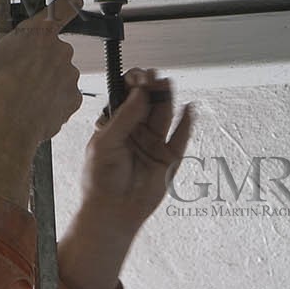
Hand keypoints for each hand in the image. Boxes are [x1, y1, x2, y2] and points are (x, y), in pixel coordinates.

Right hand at [0, 0, 83, 206]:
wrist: (5, 128)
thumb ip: (0, 14)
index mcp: (40, 32)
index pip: (66, 6)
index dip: (69, 2)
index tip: (72, 0)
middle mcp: (61, 49)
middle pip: (56, 47)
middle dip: (43, 57)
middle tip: (22, 72)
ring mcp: (71, 74)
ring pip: (62, 72)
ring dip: (49, 79)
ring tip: (27, 93)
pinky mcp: (75, 97)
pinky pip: (67, 93)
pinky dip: (55, 98)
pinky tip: (37, 105)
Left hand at [80, 67, 193, 229]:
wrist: (113, 211)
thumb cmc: (101, 180)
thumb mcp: (105, 143)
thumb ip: (125, 117)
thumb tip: (139, 92)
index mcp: (116, 125)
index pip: (128, 98)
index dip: (134, 85)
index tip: (138, 77)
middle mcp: (136, 131)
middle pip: (148, 103)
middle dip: (152, 88)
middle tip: (155, 77)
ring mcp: (153, 143)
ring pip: (164, 115)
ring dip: (167, 99)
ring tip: (168, 85)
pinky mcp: (168, 157)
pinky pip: (180, 136)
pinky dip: (186, 122)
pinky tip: (188, 108)